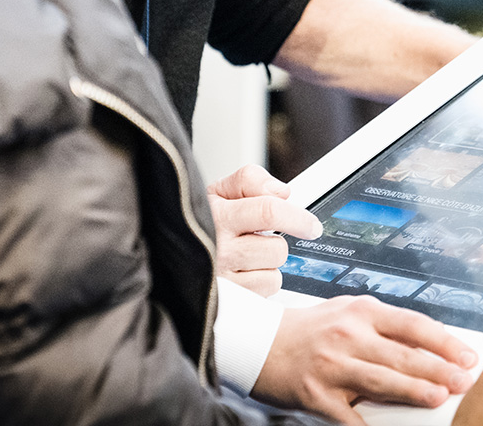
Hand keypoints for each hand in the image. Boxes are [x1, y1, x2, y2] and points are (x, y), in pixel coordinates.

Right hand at [207, 165, 321, 295]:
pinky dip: (261, 282)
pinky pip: (265, 291)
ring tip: (247, 256)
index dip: (297, 218)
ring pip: (274, 273)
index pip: (269, 212)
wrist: (170, 253)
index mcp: (218, 216)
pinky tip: (244, 272)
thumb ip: (250, 180)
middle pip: (276, 248)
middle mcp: (218, 249)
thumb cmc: (198, 222)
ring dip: (268, 264)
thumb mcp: (218, 191)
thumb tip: (282, 192)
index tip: (311, 226)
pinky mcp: (227, 301)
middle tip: (260, 238)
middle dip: (276, 242)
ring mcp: (222, 278)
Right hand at [253, 296, 477, 424]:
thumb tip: (431, 346)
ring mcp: (332, 366)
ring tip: (438, 397)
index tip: (467, 356)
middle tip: (465, 381)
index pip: (412, 324)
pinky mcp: (317, 395)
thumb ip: (385, 327)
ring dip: (413, 390)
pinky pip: (350, 416)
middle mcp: (347, 335)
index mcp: (361, 312)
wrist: (260, 344)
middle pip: (402, 354)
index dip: (443, 341)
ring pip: (381, 381)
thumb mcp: (348, 313)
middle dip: (438, 369)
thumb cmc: (311, 329)